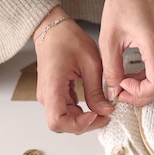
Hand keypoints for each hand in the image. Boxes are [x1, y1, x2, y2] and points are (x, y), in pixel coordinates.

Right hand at [33, 7, 113, 133]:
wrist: (53, 29)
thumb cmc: (68, 39)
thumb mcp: (90, 63)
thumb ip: (96, 90)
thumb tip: (105, 110)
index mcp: (53, 87)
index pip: (58, 122)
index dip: (78, 124)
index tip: (97, 115)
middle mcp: (47, 95)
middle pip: (63, 124)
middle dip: (86, 124)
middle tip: (106, 115)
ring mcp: (49, 96)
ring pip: (65, 119)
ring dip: (84, 119)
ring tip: (103, 108)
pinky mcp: (55, 93)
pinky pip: (66, 110)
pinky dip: (81, 112)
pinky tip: (95, 103)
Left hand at [100, 0, 153, 105]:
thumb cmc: (122, 1)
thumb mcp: (109, 38)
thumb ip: (111, 68)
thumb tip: (113, 91)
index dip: (139, 93)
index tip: (122, 87)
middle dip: (142, 93)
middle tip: (122, 91)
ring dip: (146, 85)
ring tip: (125, 79)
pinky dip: (151, 75)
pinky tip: (135, 71)